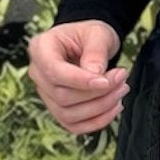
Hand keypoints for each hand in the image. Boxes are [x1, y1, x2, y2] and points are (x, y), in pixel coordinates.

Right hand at [28, 19, 129, 134]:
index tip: (106, 81)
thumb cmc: (89, 35)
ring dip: (100, 108)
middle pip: (62, 96)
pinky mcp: (58, 109)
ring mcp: (45, 94)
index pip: (54, 72)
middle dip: (96, 93)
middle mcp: (38, 73)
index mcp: (41, 48)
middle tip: (122, 79)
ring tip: (121, 90)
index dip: (80, 81)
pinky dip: (97, 121)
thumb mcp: (97, 33)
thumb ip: (96, 52)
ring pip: (68, 114)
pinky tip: (114, 106)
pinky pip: (73, 125)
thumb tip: (96, 75)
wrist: (88, 44)